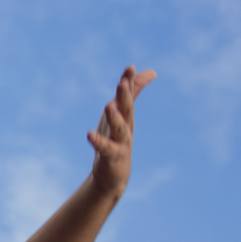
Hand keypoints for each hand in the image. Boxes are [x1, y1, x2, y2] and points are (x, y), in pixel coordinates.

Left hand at [87, 65, 156, 197]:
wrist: (114, 174)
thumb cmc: (117, 139)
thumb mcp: (123, 114)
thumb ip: (134, 93)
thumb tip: (151, 72)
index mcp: (126, 116)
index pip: (129, 96)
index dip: (130, 82)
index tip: (130, 67)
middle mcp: (126, 128)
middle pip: (127, 110)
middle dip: (125, 96)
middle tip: (122, 83)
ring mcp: (120, 143)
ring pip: (119, 128)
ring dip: (114, 117)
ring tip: (108, 105)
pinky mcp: (111, 157)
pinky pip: (105, 148)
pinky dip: (98, 141)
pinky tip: (89, 134)